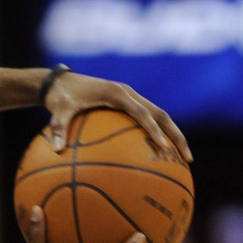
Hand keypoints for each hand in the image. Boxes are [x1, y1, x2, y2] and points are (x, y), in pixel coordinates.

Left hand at [43, 72, 191, 162]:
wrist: (59, 82)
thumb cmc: (59, 97)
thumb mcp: (57, 110)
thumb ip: (58, 127)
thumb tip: (56, 149)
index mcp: (116, 93)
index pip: (140, 112)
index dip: (152, 129)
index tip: (162, 146)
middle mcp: (128, 93)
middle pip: (161, 114)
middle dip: (176, 135)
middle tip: (186, 158)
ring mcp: (130, 98)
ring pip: (159, 116)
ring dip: (173, 135)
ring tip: (183, 160)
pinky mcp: (128, 104)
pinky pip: (148, 120)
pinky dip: (158, 135)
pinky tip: (160, 157)